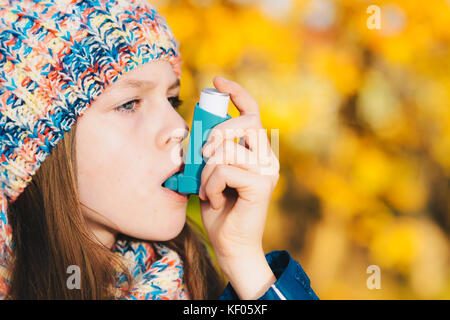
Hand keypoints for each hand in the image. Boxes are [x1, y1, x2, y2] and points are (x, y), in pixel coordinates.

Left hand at [199, 76, 279, 276]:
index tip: (217, 81)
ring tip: (208, 189)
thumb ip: (210, 152)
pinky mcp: (261, 185)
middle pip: (242, 122)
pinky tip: (215, 200)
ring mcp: (267, 171)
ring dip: (207, 170)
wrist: (230, 245)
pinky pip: (224, 169)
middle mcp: (267, 158)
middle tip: (203, 159)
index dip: (236, 93)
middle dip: (214, 135)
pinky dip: (211, 184)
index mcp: (257, 152)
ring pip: (227, 149)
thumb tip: (196, 129)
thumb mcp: (210, 173)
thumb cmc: (219, 208)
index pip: (251, 112)